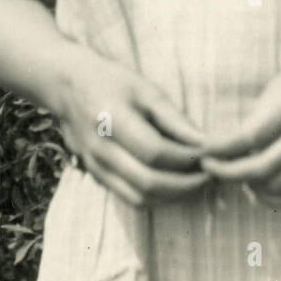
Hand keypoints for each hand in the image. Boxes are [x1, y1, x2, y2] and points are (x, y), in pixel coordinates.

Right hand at [58, 47, 209, 206]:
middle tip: (212, 175)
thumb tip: (205, 143)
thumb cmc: (112, 81)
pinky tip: (176, 186)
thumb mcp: (145, 89)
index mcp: (111, 120)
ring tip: (198, 183)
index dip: (187, 159)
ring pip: (140, 198)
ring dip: (174, 197)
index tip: (212, 156)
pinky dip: (158, 199)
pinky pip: (130, 198)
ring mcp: (95, 167)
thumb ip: (174, 119)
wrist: (67, 86)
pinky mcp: (96, 177)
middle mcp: (100, 150)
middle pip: (148, 182)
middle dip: (187, 184)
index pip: (156, 153)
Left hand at [199, 46, 280, 205]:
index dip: (219, 149)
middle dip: (227, 173)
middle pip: (260, 168)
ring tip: (235, 172)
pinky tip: (261, 188)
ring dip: (249, 185)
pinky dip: (277, 198)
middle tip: (210, 166)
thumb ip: (263, 113)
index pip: (248, 137)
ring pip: (277, 186)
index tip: (202, 150)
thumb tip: (229, 144)